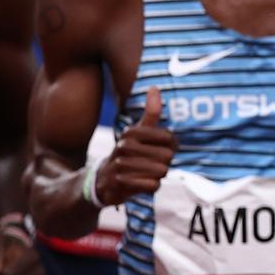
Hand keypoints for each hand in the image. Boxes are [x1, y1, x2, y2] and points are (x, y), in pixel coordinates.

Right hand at [95, 86, 175, 205]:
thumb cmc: (129, 153)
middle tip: (152, 163)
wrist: (103, 180)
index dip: (171, 146)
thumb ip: (151, 112)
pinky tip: (141, 183)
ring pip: (161, 171)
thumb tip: (154, 88)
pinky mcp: (120, 183)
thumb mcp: (138, 132)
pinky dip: (151, 186)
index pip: (169, 138)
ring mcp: (121, 165)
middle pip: (167, 156)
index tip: (161, 148)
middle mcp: (125, 146)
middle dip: (165, 163)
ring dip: (158, 175)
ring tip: (146, 173)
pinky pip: (152, 185)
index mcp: (131, 132)